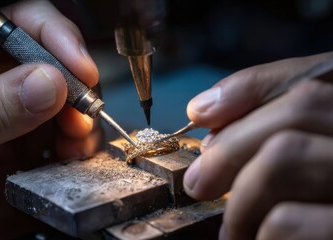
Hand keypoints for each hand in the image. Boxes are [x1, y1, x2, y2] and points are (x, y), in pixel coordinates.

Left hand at [0, 0, 102, 236]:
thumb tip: (48, 84)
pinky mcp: (42, 141)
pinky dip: (83, 146)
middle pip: (56, 61)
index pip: (20, 21)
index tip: (79, 66)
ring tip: (77, 141)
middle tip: (82, 110)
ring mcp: (26, 112)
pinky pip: (75, 134)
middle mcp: (4, 82)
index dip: (55, 34)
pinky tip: (74, 157)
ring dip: (83, 119)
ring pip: (72, 99)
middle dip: (76, 85)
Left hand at [183, 52, 332, 238]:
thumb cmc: (320, 207)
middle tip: (199, 183)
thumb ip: (266, 124)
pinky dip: (259, 233)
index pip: (308, 79)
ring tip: (233, 228)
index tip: (201, 117)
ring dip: (241, 197)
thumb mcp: (308, 159)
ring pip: (284, 157)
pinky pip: (286, 219)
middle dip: (232, 146)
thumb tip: (204, 109)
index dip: (247, 91)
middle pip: (297, 111)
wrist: (327, 239)